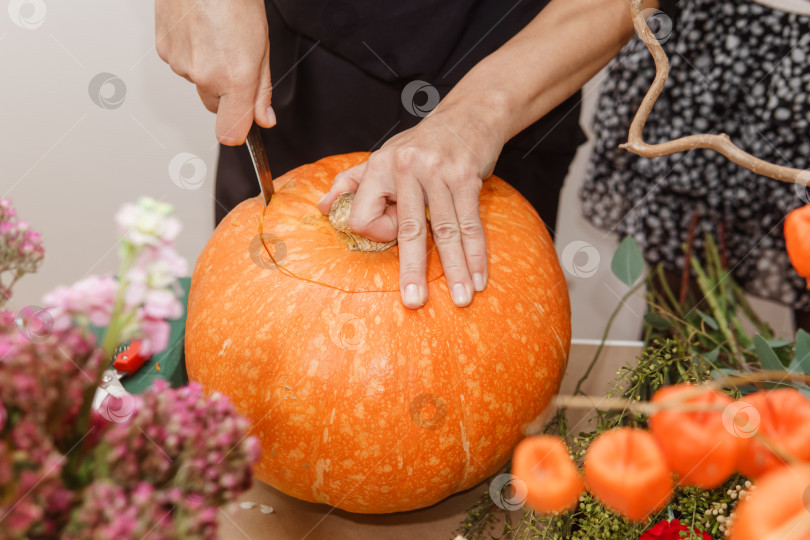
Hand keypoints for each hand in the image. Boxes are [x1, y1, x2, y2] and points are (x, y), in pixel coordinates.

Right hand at [155, 0, 274, 144]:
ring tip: (215, 35)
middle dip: (226, 91)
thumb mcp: (262, 47)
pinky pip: (181, 64)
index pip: (230, 132)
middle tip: (233, 58)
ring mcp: (181, 64)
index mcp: (235, 78)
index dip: (238, 133)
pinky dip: (190, 53)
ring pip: (198, 82)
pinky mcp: (165, 52)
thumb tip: (263, 119)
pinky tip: (198, 30)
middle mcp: (205, 75)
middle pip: (215, 105)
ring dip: (207, 67)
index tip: (243, 129)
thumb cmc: (235, 0)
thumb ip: (261, 89)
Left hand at [317, 104, 503, 308]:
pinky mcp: (466, 177)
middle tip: (413, 302)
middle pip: (408, 229)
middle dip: (413, 270)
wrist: (468, 116)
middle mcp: (405, 168)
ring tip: (462, 298)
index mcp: (378, 167)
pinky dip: (476, 253)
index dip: (379, 232)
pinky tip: (480, 277)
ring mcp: (438, 172)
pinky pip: (470, 223)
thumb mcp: (380, 157)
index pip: (365, 216)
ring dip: (455, 269)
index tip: (395, 233)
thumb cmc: (421, 143)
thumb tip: (323, 209)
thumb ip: (349, 183)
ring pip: (444, 231)